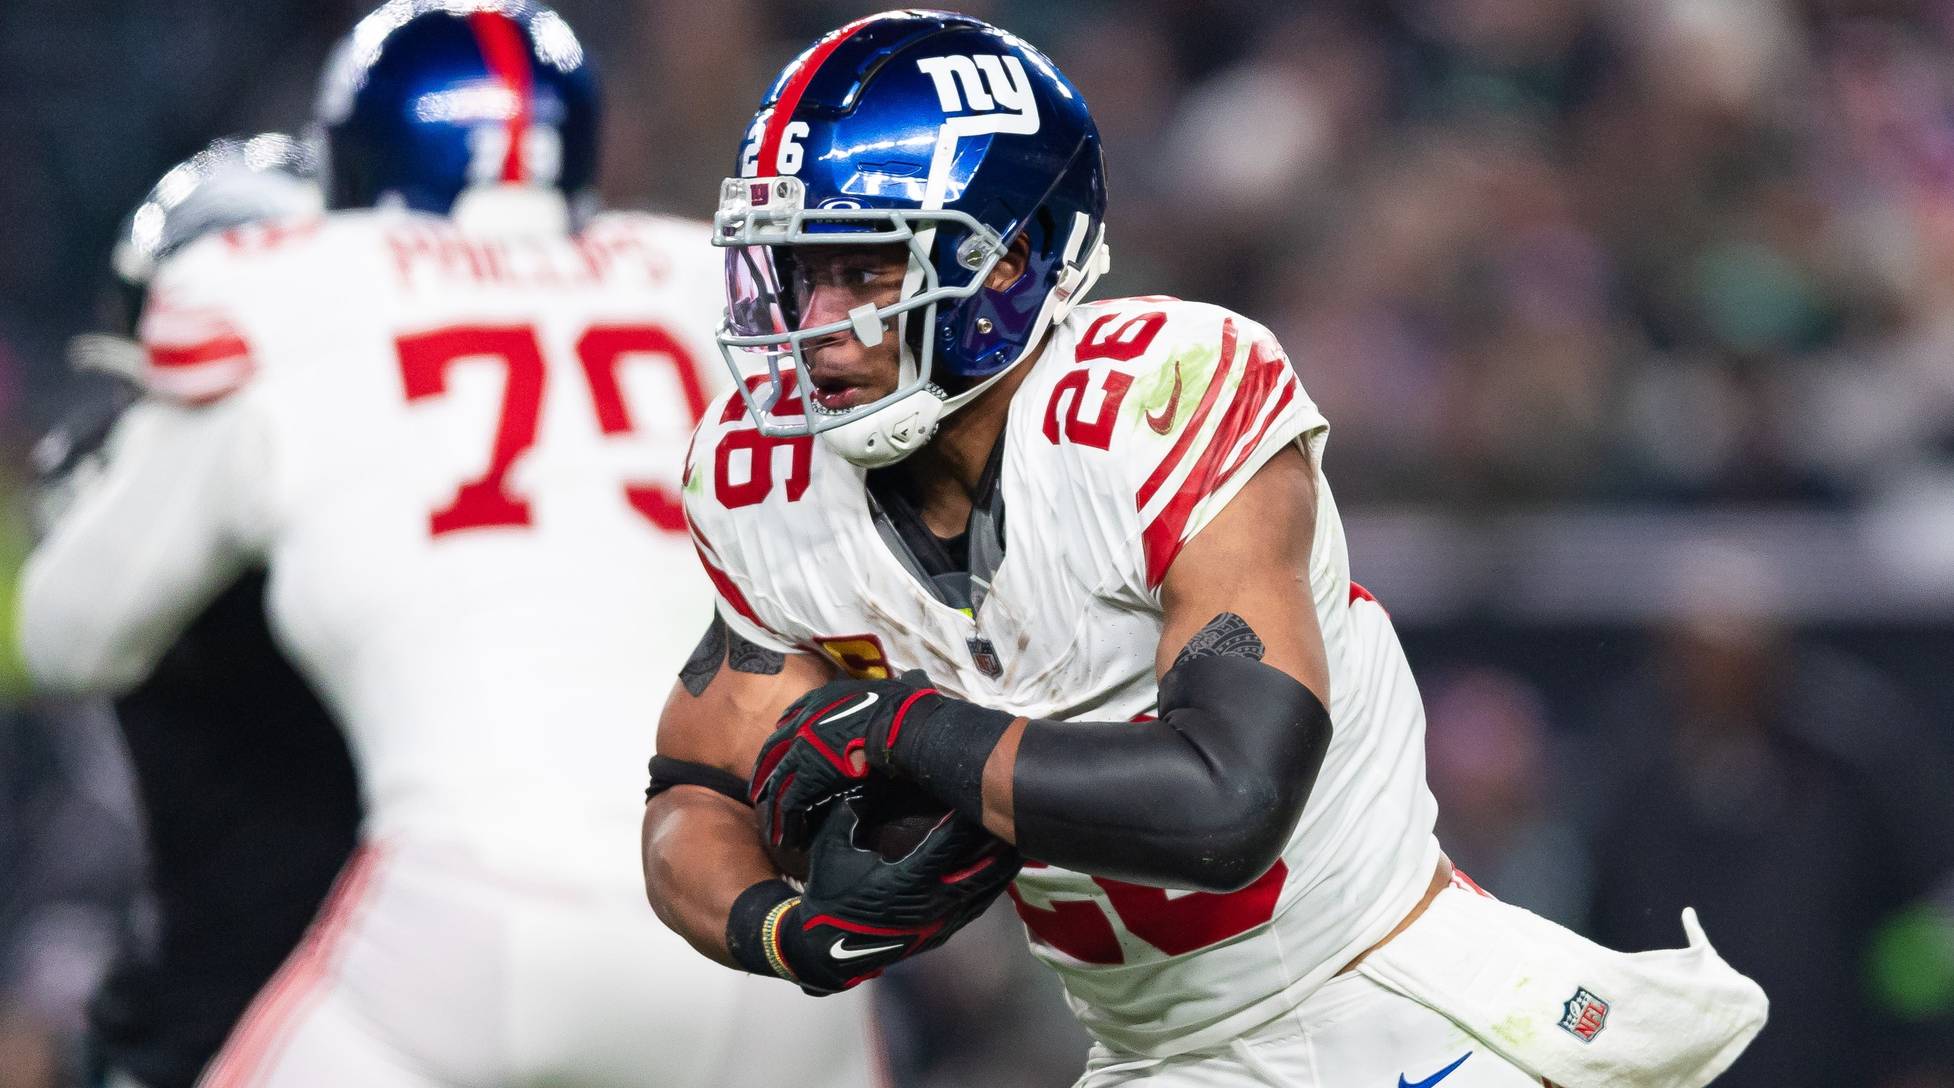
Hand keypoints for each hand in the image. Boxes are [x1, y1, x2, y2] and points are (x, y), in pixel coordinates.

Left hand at [749, 673, 943, 849]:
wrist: (897, 724)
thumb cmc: (899, 707)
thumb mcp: (883, 690)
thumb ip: (880, 695)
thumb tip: (907, 686)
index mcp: (820, 701)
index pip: (791, 717)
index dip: (784, 736)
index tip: (779, 748)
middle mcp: (803, 723)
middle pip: (774, 752)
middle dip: (764, 773)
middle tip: (758, 791)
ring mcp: (801, 749)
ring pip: (779, 783)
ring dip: (774, 809)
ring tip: (773, 829)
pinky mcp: (808, 776)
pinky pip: (791, 803)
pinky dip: (788, 823)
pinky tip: (790, 839)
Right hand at [761, 792, 1018, 993]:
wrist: (822, 951)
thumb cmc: (827, 892)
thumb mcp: (833, 846)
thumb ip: (852, 809)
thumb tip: (865, 770)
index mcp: (904, 882)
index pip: (946, 845)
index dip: (967, 820)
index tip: (982, 793)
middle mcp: (928, 906)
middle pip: (980, 870)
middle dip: (999, 843)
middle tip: (1020, 814)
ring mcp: (938, 925)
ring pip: (984, 893)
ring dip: (1003, 867)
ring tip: (1022, 838)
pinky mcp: (940, 935)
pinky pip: (976, 908)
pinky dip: (992, 887)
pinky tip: (1003, 869)